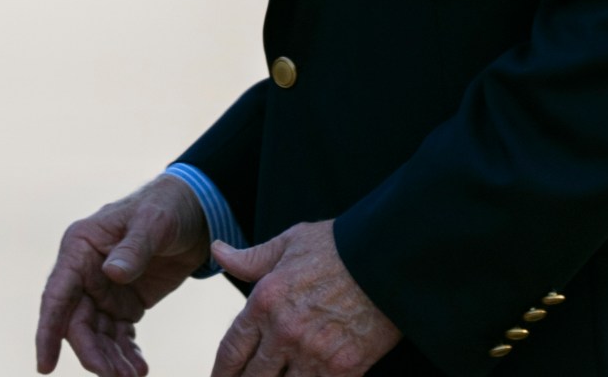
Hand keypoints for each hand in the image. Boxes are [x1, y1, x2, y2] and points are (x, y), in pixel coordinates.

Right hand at [35, 175, 212, 376]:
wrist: (196, 212)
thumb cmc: (167, 206)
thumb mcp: (154, 222)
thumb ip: (134, 247)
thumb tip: (113, 273)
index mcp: (80, 247)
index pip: (57, 294)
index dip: (48, 330)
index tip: (46, 366)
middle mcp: (84, 271)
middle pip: (77, 323)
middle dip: (93, 353)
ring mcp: (103, 290)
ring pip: (97, 335)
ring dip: (111, 359)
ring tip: (134, 376)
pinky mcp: (124, 302)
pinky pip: (118, 335)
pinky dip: (126, 353)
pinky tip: (139, 367)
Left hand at [210, 221, 399, 376]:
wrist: (389, 259)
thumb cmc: (339, 247)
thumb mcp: (290, 243)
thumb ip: (251, 258)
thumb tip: (218, 252)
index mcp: (265, 301)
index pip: (232, 348)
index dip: (222, 371)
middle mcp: (284, 332)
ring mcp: (314, 353)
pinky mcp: (344, 369)